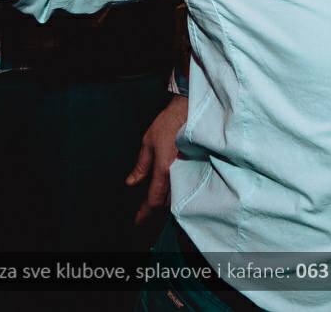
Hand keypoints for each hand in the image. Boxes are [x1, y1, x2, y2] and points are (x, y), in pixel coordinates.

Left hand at [126, 94, 187, 224]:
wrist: (192, 110)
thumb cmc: (168, 124)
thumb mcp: (148, 143)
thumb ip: (141, 166)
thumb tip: (131, 182)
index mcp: (164, 170)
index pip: (154, 199)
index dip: (145, 212)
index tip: (138, 221)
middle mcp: (179, 175)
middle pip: (168, 201)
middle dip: (157, 206)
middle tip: (146, 208)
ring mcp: (190, 171)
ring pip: (178, 194)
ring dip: (168, 199)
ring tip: (159, 198)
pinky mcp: (198, 166)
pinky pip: (187, 185)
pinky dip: (178, 190)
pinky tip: (175, 187)